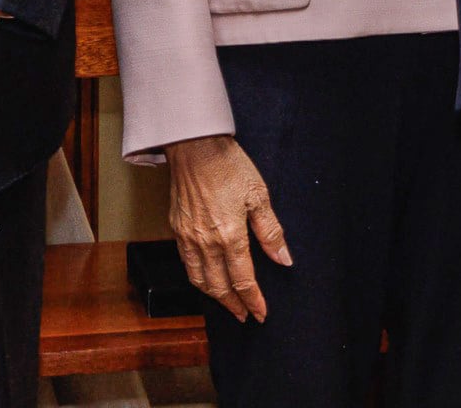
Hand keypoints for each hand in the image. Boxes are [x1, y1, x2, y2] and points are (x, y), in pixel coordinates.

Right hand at [163, 134, 292, 322]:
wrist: (194, 146)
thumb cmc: (228, 165)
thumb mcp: (258, 195)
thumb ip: (271, 231)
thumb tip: (284, 259)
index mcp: (229, 236)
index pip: (243, 281)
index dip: (253, 300)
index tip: (262, 312)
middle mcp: (206, 242)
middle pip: (219, 287)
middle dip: (234, 305)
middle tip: (244, 315)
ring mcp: (188, 237)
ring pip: (199, 280)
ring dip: (214, 297)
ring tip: (226, 304)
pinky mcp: (176, 228)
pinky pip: (186, 263)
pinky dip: (197, 278)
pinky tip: (205, 278)